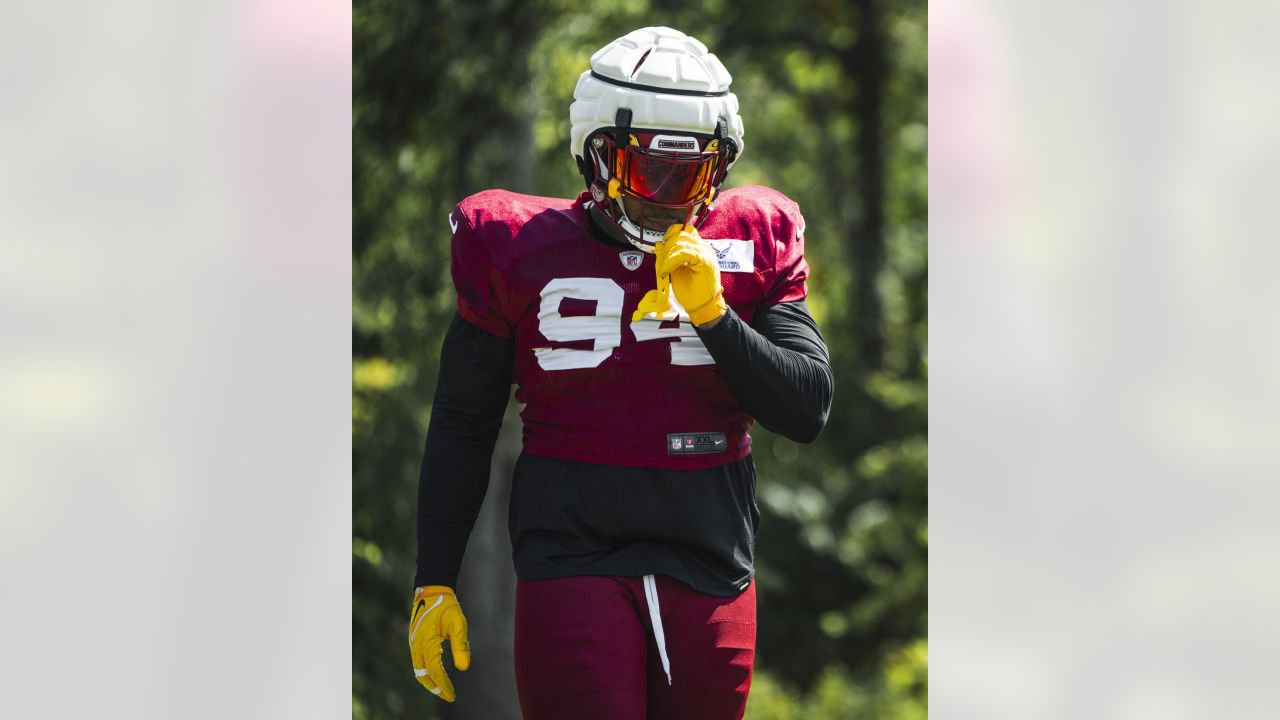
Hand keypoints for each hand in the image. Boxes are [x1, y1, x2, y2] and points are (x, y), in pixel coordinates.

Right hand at [408, 585, 469, 701]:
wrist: (431, 590)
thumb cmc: (447, 606)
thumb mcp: (458, 624)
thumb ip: (461, 646)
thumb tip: (464, 668)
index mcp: (427, 643)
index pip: (435, 672)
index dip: (443, 685)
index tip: (452, 695)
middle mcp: (417, 646)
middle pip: (423, 675)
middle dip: (435, 687)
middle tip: (448, 696)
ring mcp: (414, 643)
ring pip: (418, 669)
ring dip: (429, 681)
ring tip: (442, 688)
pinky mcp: (414, 640)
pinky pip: (418, 661)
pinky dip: (426, 671)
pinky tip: (436, 673)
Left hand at [656, 224, 725, 326]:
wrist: (703, 307)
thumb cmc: (691, 291)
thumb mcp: (677, 269)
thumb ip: (672, 257)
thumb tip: (660, 245)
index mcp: (699, 248)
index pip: (684, 231)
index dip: (670, 235)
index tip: (661, 248)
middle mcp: (704, 248)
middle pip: (681, 235)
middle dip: (666, 247)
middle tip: (660, 263)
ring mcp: (706, 253)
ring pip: (680, 243)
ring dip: (667, 257)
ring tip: (663, 270)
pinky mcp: (704, 261)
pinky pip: (683, 253)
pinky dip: (670, 261)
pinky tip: (666, 271)